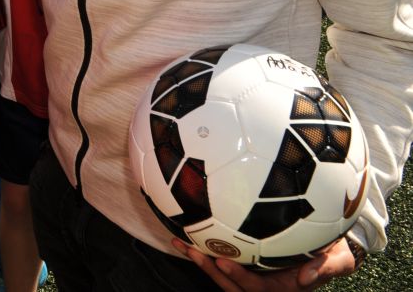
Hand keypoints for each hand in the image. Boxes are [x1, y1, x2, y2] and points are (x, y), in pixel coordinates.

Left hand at [172, 236, 355, 290]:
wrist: (333, 248)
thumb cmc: (337, 254)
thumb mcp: (339, 260)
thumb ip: (326, 268)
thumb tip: (308, 278)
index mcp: (283, 288)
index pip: (256, 288)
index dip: (239, 277)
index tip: (222, 262)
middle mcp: (265, 285)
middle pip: (230, 283)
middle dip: (208, 269)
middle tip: (189, 249)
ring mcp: (255, 276)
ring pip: (223, 274)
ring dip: (201, 260)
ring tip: (180, 242)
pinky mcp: (249, 264)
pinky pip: (224, 260)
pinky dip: (207, 250)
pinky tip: (189, 235)